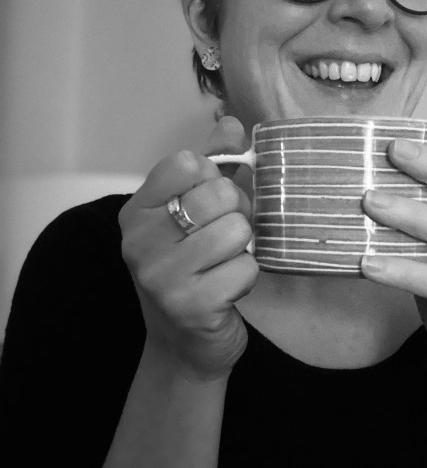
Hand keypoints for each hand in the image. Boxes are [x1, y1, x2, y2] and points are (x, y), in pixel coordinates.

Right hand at [118, 117, 257, 380]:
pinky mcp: (191, 306)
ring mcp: (161, 276)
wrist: (185, 344)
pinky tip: (227, 289)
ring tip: (224, 263)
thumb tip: (229, 123)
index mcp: (138, 210)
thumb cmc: (192, 269)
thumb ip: (213, 164)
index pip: (187, 163)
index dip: (214, 178)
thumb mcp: (194, 212)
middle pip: (219, 194)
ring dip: (243, 248)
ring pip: (236, 229)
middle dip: (236, 214)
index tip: (209, 203)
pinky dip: (247, 277)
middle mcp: (140, 241)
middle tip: (224, 237)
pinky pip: (246, 267)